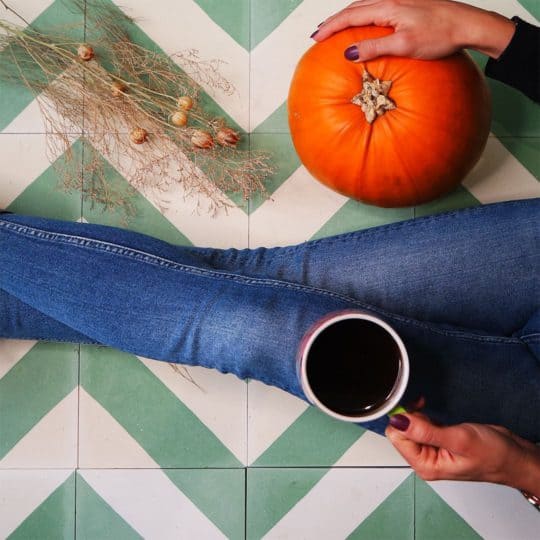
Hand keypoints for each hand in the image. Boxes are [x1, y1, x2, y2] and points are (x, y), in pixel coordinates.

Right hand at [313, 0, 515, 60]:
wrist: (468, 24)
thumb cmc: (440, 35)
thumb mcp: (404, 45)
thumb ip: (375, 47)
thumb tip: (348, 53)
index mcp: (388, 7)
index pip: (351, 16)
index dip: (331, 27)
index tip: (315, 38)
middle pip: (355, 7)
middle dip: (334, 20)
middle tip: (319, 33)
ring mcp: (401, 1)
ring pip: (366, 6)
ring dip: (348, 17)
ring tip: (335, 28)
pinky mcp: (409, 6)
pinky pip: (377, 8)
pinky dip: (362, 16)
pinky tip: (363, 24)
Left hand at [385, 412, 539, 495]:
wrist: (515, 456)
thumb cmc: (494, 455)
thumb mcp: (459, 440)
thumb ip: (426, 431)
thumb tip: (399, 421)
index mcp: (425, 465)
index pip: (396, 437)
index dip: (402, 420)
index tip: (414, 409)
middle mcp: (425, 459)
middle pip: (400, 431)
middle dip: (409, 416)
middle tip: (423, 408)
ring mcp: (430, 449)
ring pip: (408, 426)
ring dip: (416, 414)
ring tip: (429, 410)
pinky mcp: (436, 440)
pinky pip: (418, 424)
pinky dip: (421, 414)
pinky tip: (430, 411)